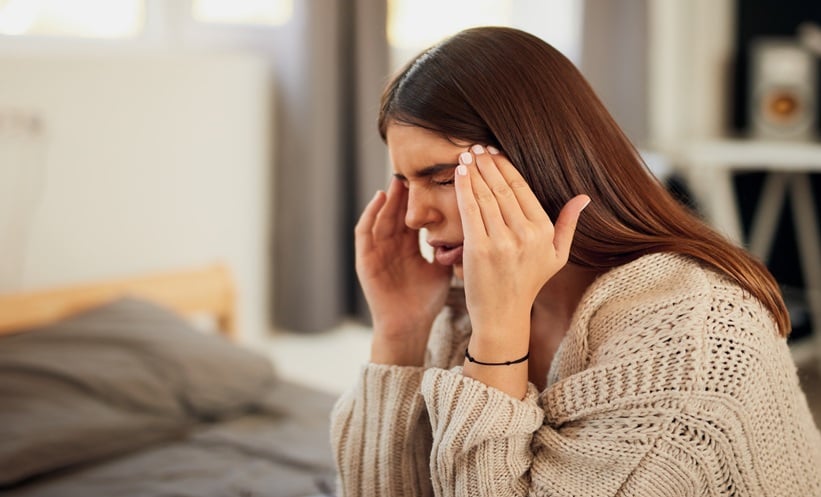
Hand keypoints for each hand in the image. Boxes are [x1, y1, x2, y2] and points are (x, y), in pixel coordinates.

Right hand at [355, 177, 451, 365]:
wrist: (409, 327)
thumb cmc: (427, 301)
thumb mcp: (443, 269)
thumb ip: (453, 247)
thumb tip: (475, 225)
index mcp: (410, 246)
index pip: (415, 215)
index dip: (423, 198)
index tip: (436, 179)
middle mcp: (392, 245)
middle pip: (398, 211)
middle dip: (405, 192)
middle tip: (417, 170)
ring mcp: (377, 251)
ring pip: (381, 216)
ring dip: (388, 197)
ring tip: (398, 179)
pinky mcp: (365, 259)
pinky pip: (364, 232)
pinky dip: (370, 213)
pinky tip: (380, 198)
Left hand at [454, 145, 588, 396]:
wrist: (502, 316)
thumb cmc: (527, 284)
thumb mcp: (556, 256)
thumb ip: (568, 224)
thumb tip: (584, 197)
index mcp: (544, 232)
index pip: (522, 190)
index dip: (506, 167)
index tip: (494, 152)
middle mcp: (526, 235)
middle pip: (503, 189)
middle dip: (488, 164)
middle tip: (476, 147)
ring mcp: (502, 242)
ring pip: (486, 197)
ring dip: (474, 172)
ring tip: (465, 155)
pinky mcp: (479, 249)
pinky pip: (470, 211)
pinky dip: (464, 189)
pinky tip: (459, 174)